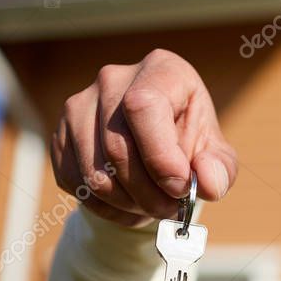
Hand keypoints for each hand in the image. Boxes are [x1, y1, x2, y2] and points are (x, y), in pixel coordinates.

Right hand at [51, 49, 236, 227]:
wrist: (159, 148)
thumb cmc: (193, 146)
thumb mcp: (217, 156)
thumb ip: (219, 170)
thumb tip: (206, 183)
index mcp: (161, 71)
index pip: (144, 106)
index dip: (160, 155)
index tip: (179, 187)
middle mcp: (114, 80)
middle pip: (117, 146)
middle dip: (148, 192)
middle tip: (171, 209)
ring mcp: (80, 106)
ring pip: (94, 172)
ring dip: (129, 203)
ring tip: (154, 207)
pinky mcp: (61, 135)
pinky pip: (75, 183)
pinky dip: (106, 207)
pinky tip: (130, 206)